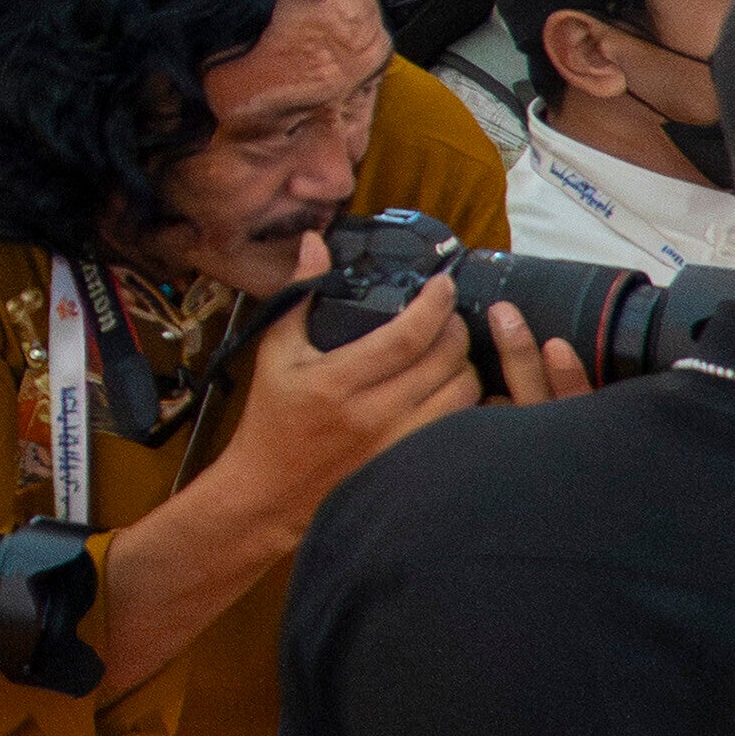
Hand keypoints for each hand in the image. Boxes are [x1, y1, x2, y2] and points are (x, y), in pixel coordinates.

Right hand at [232, 266, 490, 502]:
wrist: (268, 491)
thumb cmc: (271, 419)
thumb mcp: (274, 353)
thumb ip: (298, 294)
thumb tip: (316, 243)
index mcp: (335, 381)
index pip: (405, 337)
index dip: (434, 306)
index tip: (443, 286)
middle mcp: (370, 413)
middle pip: (443, 362)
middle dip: (456, 330)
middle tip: (449, 317)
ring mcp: (393, 442)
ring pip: (461, 394)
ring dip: (465, 365)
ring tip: (452, 352)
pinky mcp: (407, 462)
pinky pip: (459, 425)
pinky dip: (466, 401)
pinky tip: (454, 388)